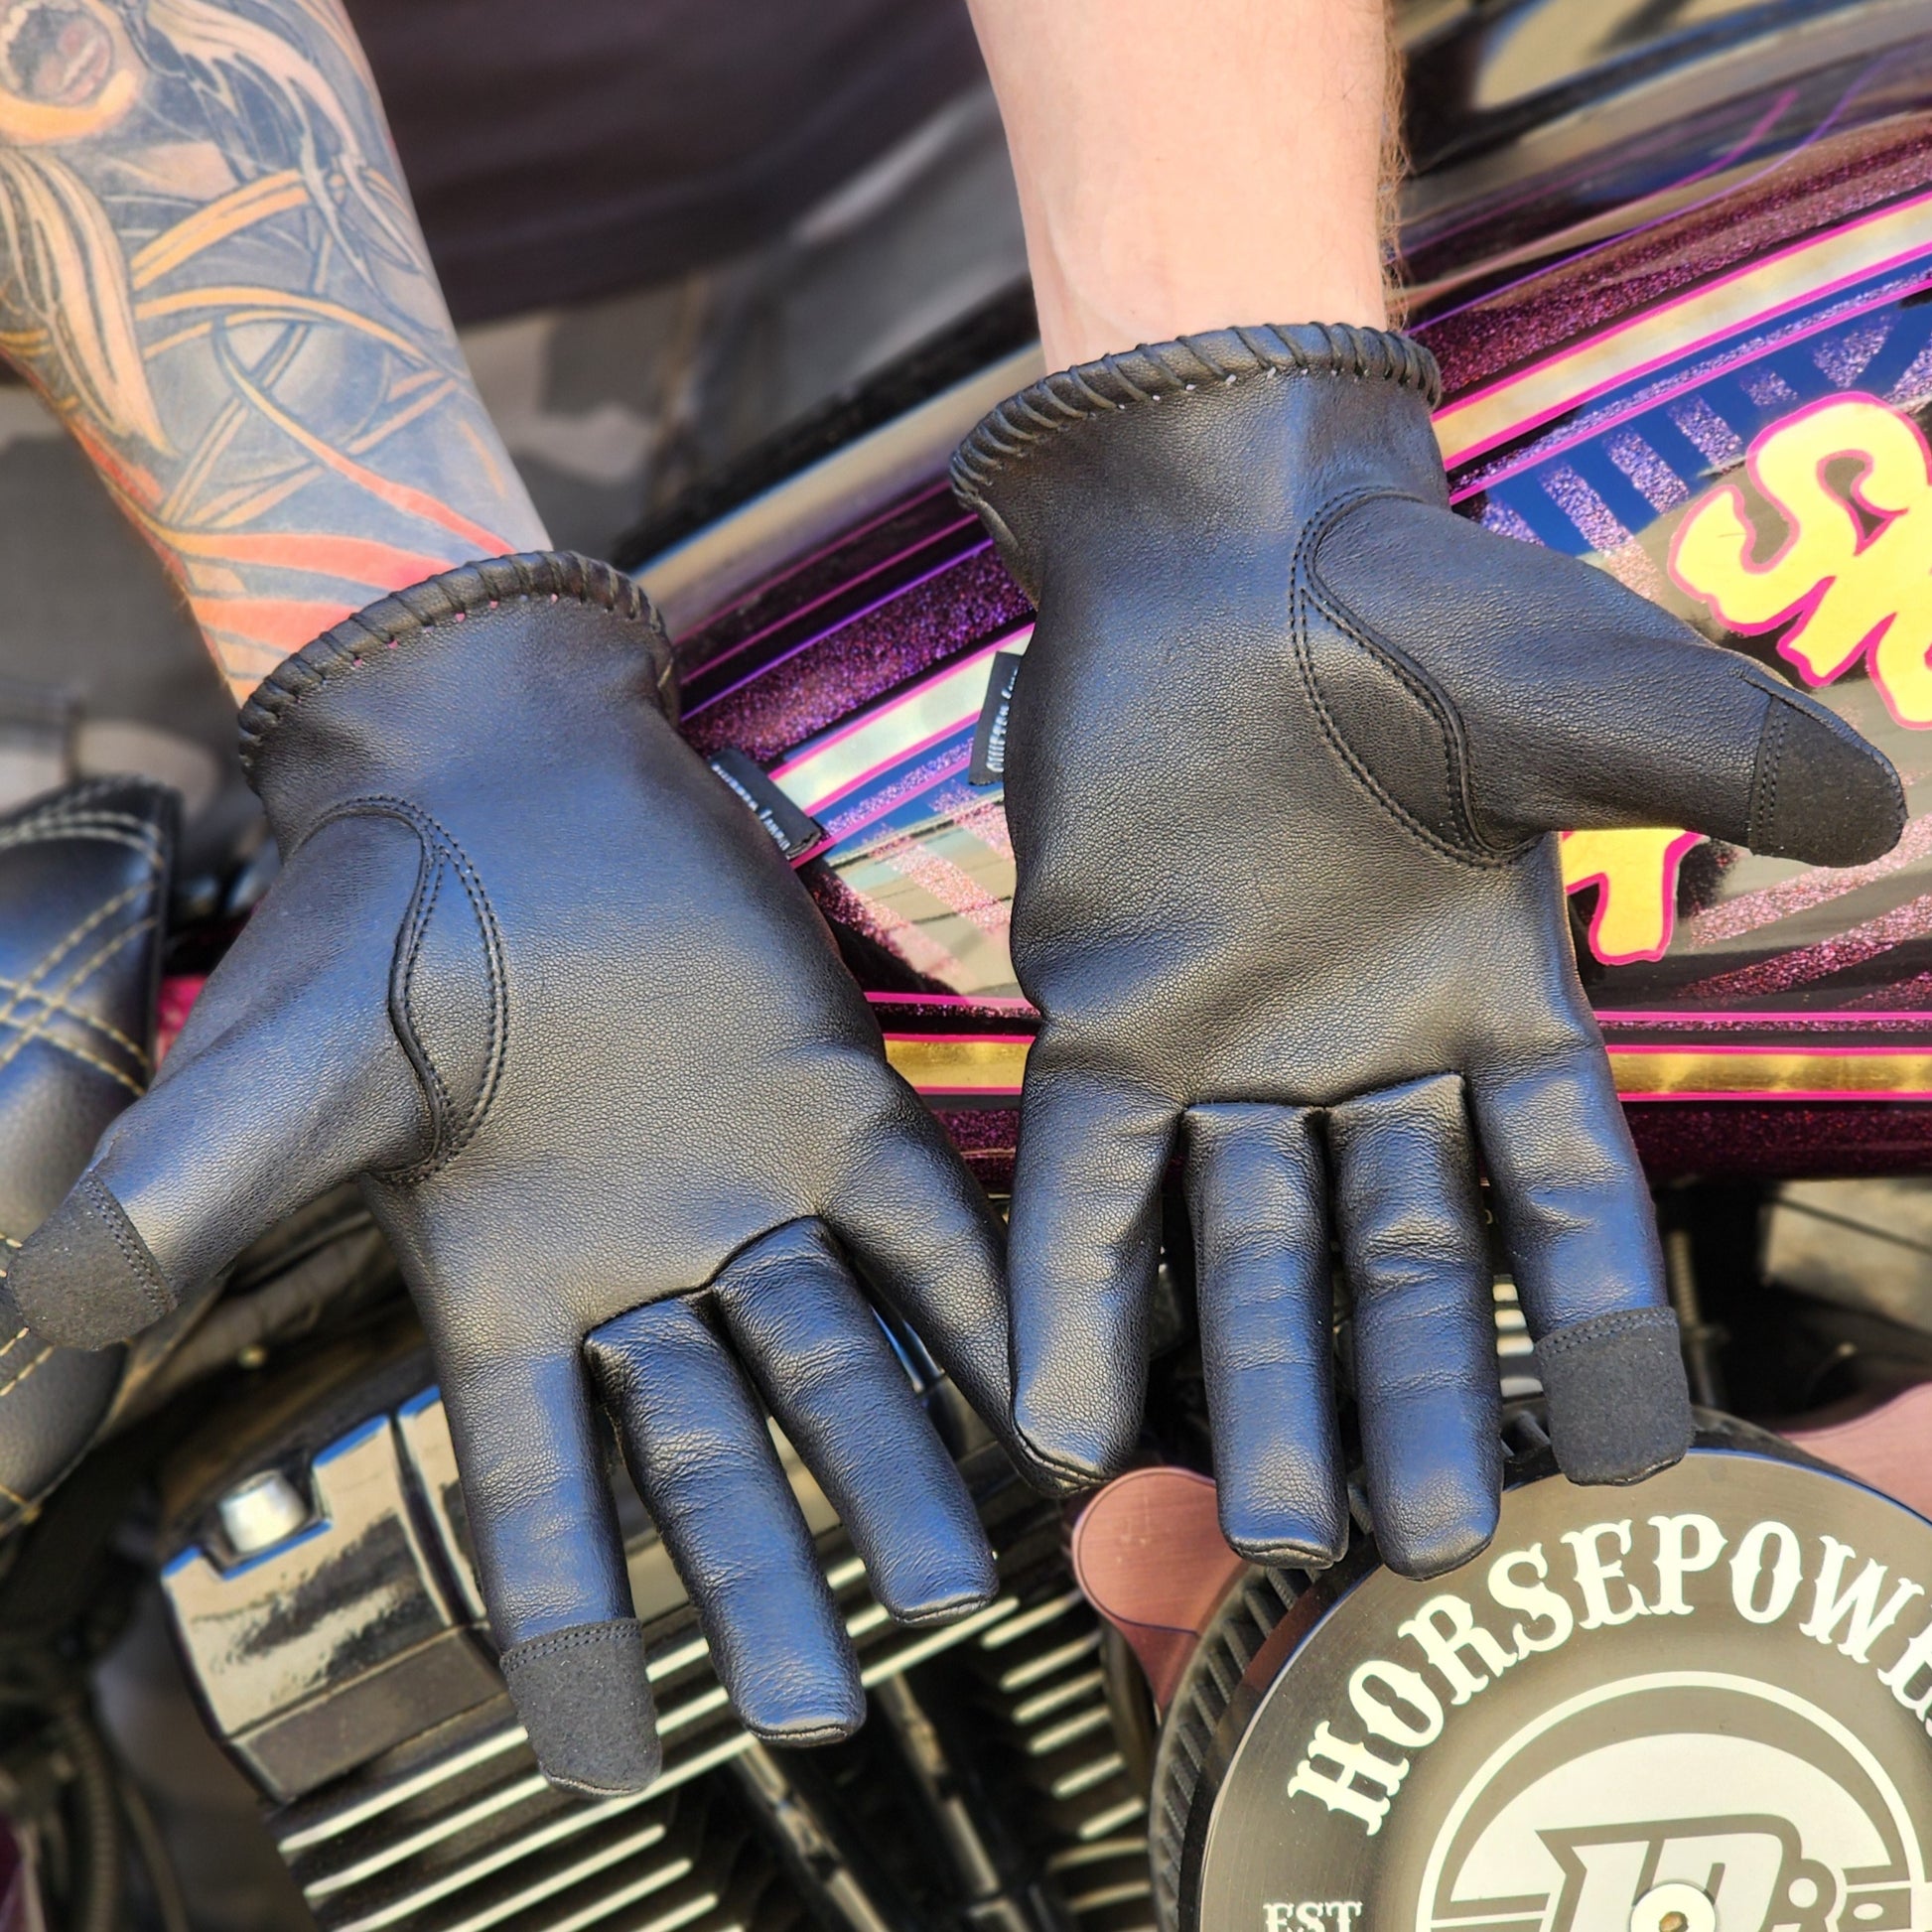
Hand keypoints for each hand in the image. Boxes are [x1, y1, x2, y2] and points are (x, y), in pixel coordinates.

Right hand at [10, 554, 1027, 1794]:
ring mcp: (744, 1184)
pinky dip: (972, 1305)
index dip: (567, 1625)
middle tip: (823, 1708)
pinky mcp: (832, 1094)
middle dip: (762, 1582)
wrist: (501, 766)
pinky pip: (917, 1223)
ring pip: (830, 1360)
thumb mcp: (280, 1074)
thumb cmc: (381, 913)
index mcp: (506, 1291)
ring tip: (960, 1584)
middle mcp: (637, 1265)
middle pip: (709, 1458)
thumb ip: (191, 1191)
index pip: (538, 1494)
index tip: (609, 1763)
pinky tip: (1028, 1391)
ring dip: (891, 1468)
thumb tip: (59, 1305)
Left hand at [952, 325, 1902, 1577]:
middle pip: (1398, 1263)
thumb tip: (1885, 807)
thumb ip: (1716, 766)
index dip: (1591, 1323)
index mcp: (1493, 1006)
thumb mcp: (1586, 694)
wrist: (1223, 551)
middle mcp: (1361, 1057)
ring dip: (1253, 1386)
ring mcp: (1223, 1050)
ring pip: (1245, 1252)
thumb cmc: (1412, 610)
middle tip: (1421, 1542)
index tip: (1617, 1451)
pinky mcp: (1099, 1022)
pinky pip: (1087, 1185)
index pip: (1561, 1200)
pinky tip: (1060, 1422)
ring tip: (1267, 1528)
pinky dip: (1074, 1297)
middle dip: (1411, 1397)